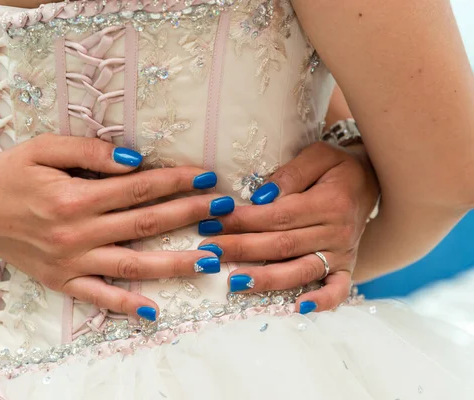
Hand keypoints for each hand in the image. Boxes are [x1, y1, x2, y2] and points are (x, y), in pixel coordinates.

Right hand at [0, 134, 232, 319]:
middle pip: (145, 224)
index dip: (176, 181)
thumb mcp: (44, 148)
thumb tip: (135, 160)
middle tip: (225, 210)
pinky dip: (126, 305)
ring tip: (211, 260)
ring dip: (174, 263)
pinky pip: (98, 297)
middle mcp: (77, 233)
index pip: (139, 188)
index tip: (207, 176)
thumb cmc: (10, 174)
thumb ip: (89, 151)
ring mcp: (71, 263)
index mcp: (75, 197)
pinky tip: (154, 310)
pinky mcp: (61, 282)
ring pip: (132, 265)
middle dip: (189, 215)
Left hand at [198, 141, 378, 312]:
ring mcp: (342, 254)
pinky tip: (297, 308)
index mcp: (329, 202)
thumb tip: (261, 197)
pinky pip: (337, 291)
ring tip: (233, 282)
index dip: (243, 221)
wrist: (374, 182)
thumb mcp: (319, 155)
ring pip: (300, 271)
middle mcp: (337, 232)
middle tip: (209, 252)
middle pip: (282, 245)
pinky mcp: (346, 268)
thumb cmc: (337, 168)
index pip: (278, 216)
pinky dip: (321, 302)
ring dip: (265, 279)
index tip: (213, 221)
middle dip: (241, 249)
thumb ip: (292, 173)